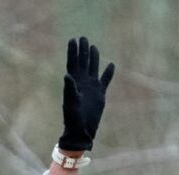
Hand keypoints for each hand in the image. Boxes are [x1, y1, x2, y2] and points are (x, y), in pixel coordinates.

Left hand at [59, 37, 114, 151]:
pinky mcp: (100, 94)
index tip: (73, 40)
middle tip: (83, 38)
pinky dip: (108, 73)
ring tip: (93, 46)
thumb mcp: (70, 103)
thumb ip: (69, 89)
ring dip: (94, 57)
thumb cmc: (73, 119)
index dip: (72, 52)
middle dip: (83, 50)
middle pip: (83, 62)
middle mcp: (83, 82)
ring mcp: (92, 87)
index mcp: (74, 83)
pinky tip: (111, 65)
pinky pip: (105, 80)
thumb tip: (67, 75)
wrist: (81, 132)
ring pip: (93, 68)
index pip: (73, 63)